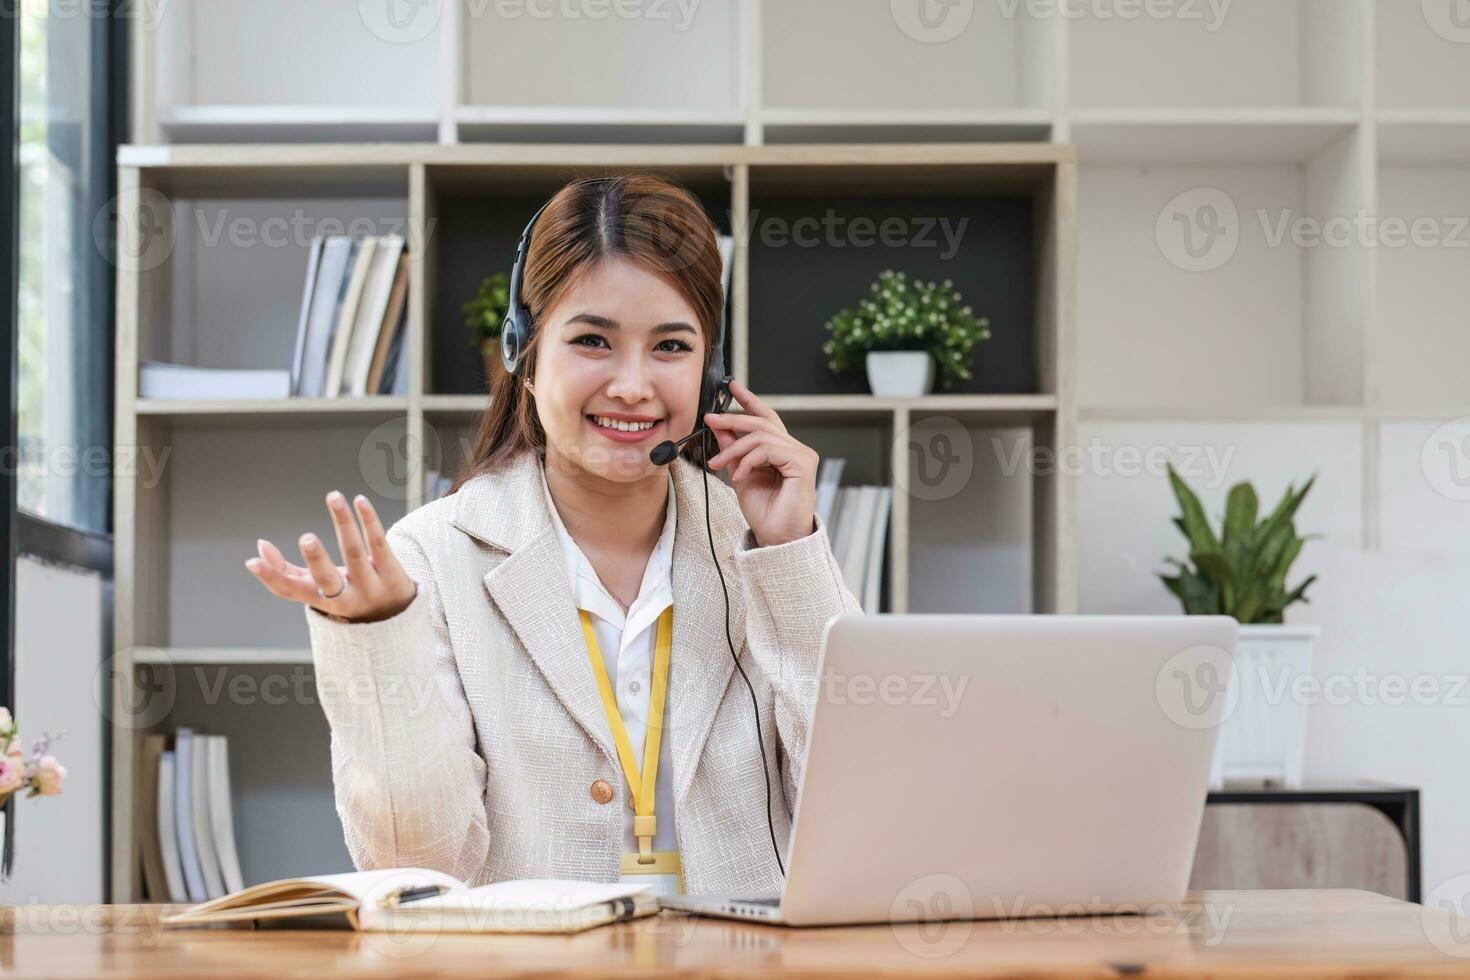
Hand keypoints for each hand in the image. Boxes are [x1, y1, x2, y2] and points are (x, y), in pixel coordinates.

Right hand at [244, 491, 416, 623]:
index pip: (293, 592)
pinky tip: (359, 501)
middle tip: (306, 538)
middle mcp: (347, 598)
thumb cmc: (350, 595)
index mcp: (322, 602)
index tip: (252, 561)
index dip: (271, 578)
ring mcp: (372, 587)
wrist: (399, 616)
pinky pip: (381, 545)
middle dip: (316, 559)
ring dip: (344, 522)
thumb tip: (260, 546)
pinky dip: (370, 521)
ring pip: (356, 553)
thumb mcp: (320, 588)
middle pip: (328, 580)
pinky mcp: (394, 575)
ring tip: (333, 496)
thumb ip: (288, 571)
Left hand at [704, 379, 818, 547]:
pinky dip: (747, 461)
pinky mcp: (802, 464)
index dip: (749, 400)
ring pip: (761, 436)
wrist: (776, 538)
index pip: (766, 418)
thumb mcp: (740, 475)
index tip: (732, 386)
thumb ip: (733, 451)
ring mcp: (802, 455)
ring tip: (719, 465)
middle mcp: (795, 449)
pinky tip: (738, 476)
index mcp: (781, 451)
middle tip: (710, 420)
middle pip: (762, 422)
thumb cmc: (764, 512)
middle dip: (732, 419)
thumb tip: (719, 428)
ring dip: (734, 449)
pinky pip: (768, 450)